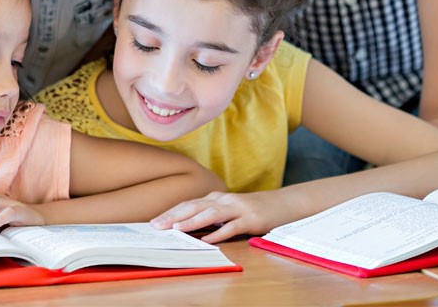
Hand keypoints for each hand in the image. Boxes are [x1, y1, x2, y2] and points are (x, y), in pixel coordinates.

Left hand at [151, 191, 282, 243]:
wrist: (282, 204)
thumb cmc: (251, 209)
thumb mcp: (228, 210)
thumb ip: (210, 216)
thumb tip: (187, 227)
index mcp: (216, 198)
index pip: (189, 203)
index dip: (171, 212)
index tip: (155, 221)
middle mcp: (224, 200)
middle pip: (195, 206)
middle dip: (174, 216)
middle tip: (157, 225)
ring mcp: (238, 208)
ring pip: (211, 213)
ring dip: (193, 221)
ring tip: (177, 229)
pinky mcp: (251, 219)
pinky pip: (232, 227)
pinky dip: (219, 233)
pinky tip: (208, 240)